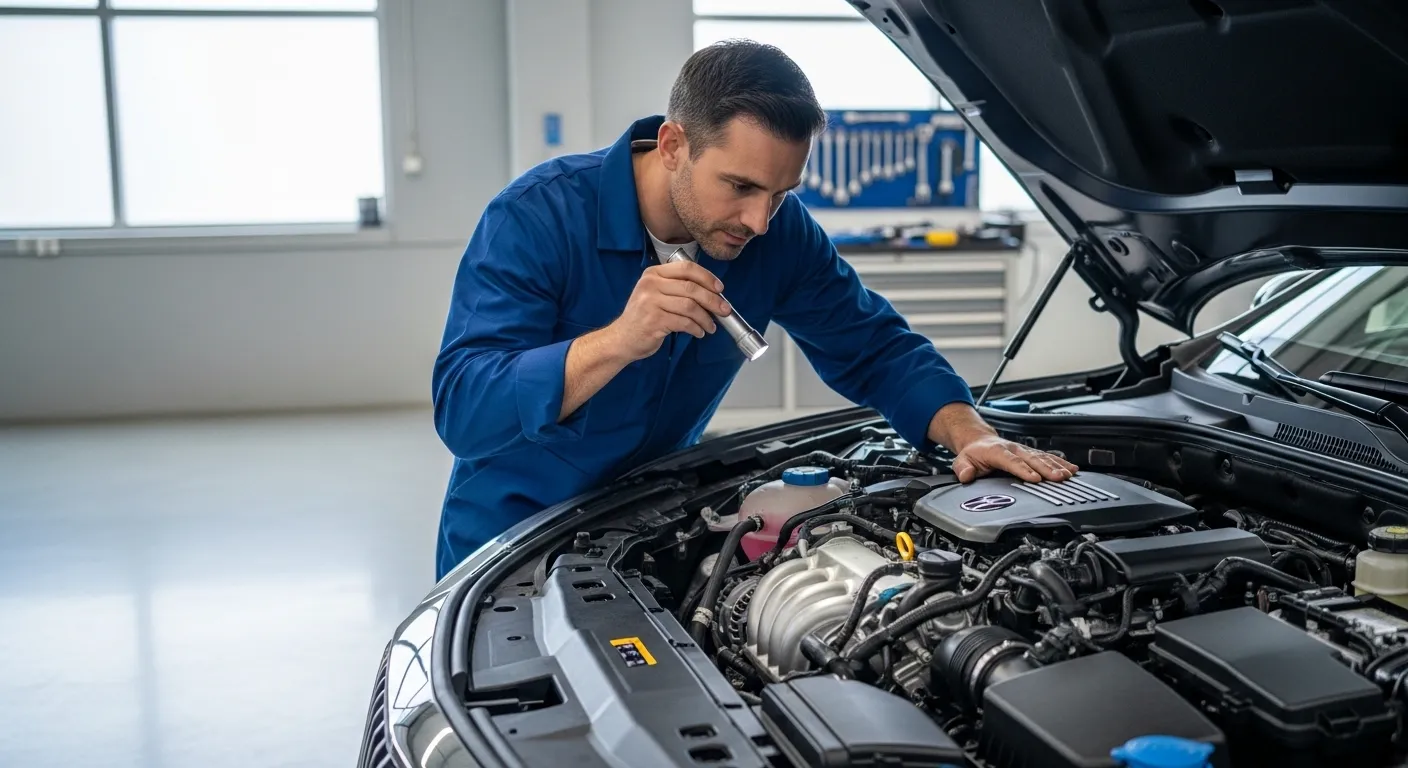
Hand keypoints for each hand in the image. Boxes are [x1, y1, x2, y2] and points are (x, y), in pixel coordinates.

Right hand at [603, 260, 732, 360]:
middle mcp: (651, 284)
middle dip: (713, 300)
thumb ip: (677, 288)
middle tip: (724, 310)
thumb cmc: (644, 317)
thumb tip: (711, 292)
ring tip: (710, 326)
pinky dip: (696, 328)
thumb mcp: (655, 294)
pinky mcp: (654, 321)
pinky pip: (684, 323)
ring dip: (706, 318)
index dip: (707, 277)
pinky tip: (699, 332)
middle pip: (691, 288)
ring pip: (690, 306)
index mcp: (653, 273)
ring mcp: (651, 302)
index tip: (720, 288)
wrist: (622, 338)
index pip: (686, 268)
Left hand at [951, 433, 1078, 483]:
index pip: (1011, 461)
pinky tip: (1072, 469)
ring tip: (1069, 475)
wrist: (978, 440)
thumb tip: (966, 476)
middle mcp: (1013, 449)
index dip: (1023, 470)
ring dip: (1057, 466)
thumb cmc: (973, 453)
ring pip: (1043, 457)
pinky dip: (1061, 462)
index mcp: (997, 451)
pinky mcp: (1031, 453)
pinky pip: (1048, 457)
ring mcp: (1024, 450)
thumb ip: (963, 469)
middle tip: (1059, 478)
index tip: (1034, 479)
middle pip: (1032, 459)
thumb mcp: (962, 461)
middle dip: (1047, 469)